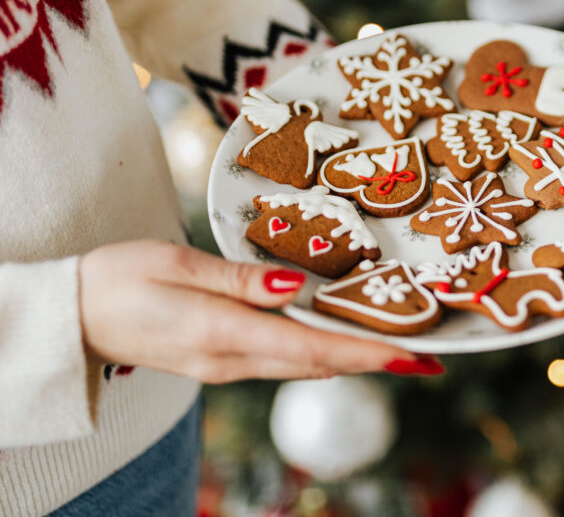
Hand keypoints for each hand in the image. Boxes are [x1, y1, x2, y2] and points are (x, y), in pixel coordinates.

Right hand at [79, 240, 442, 382]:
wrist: (69, 317)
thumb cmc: (115, 279)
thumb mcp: (175, 266)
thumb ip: (238, 280)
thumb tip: (294, 288)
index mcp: (221, 333)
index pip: (310, 347)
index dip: (365, 352)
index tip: (410, 356)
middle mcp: (229, 359)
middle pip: (317, 362)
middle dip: (373, 360)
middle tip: (425, 356)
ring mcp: (224, 366)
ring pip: (302, 364)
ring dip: (351, 358)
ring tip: (396, 345)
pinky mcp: (219, 360)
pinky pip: (281, 360)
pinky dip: (319, 351)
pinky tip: (338, 338)